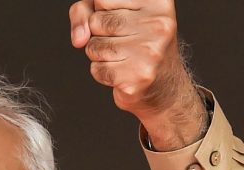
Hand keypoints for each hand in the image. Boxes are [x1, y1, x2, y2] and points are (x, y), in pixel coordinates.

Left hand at [69, 0, 206, 150]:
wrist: (165, 86)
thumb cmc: (136, 44)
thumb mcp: (112, 14)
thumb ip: (85, 11)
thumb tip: (79, 38)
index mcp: (157, 1)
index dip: (102, 12)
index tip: (124, 20)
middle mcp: (159, 23)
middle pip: (96, 22)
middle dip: (99, 34)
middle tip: (125, 42)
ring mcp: (150, 51)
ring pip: (93, 46)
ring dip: (100, 55)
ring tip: (124, 57)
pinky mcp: (138, 77)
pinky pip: (97, 69)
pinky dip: (103, 73)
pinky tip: (123, 73)